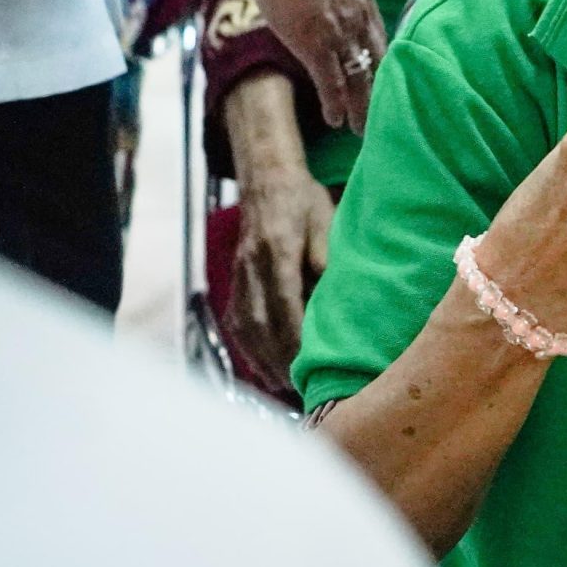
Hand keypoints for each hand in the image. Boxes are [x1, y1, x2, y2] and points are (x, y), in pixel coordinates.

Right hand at [228, 155, 334, 383]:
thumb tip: (331, 296)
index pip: (284, 303)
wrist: (267, 178)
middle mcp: (252, 265)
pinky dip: (248, 346)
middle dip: (278, 359)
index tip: (310, 365)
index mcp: (277, 250)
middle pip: (261, 321)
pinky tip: (261, 366)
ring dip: (262, 358)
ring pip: (245, 324)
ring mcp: (239, 273)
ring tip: (282, 386)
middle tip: (299, 389)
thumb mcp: (327, 221)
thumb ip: (326, 259)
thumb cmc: (304, 200)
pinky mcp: (236, 278)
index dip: (295, 337)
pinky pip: (237, 318)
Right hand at [244, 0, 390, 134]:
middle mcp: (359, 16)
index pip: (378, 35)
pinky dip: (337, 103)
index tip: (382, 77)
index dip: (380, 59)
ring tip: (362, 129)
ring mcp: (339, 31)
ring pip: (358, 77)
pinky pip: (332, 81)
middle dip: (381, 89)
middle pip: (377, 61)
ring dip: (361, 106)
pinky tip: (337, 120)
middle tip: (385, 113)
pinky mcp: (316, 42)